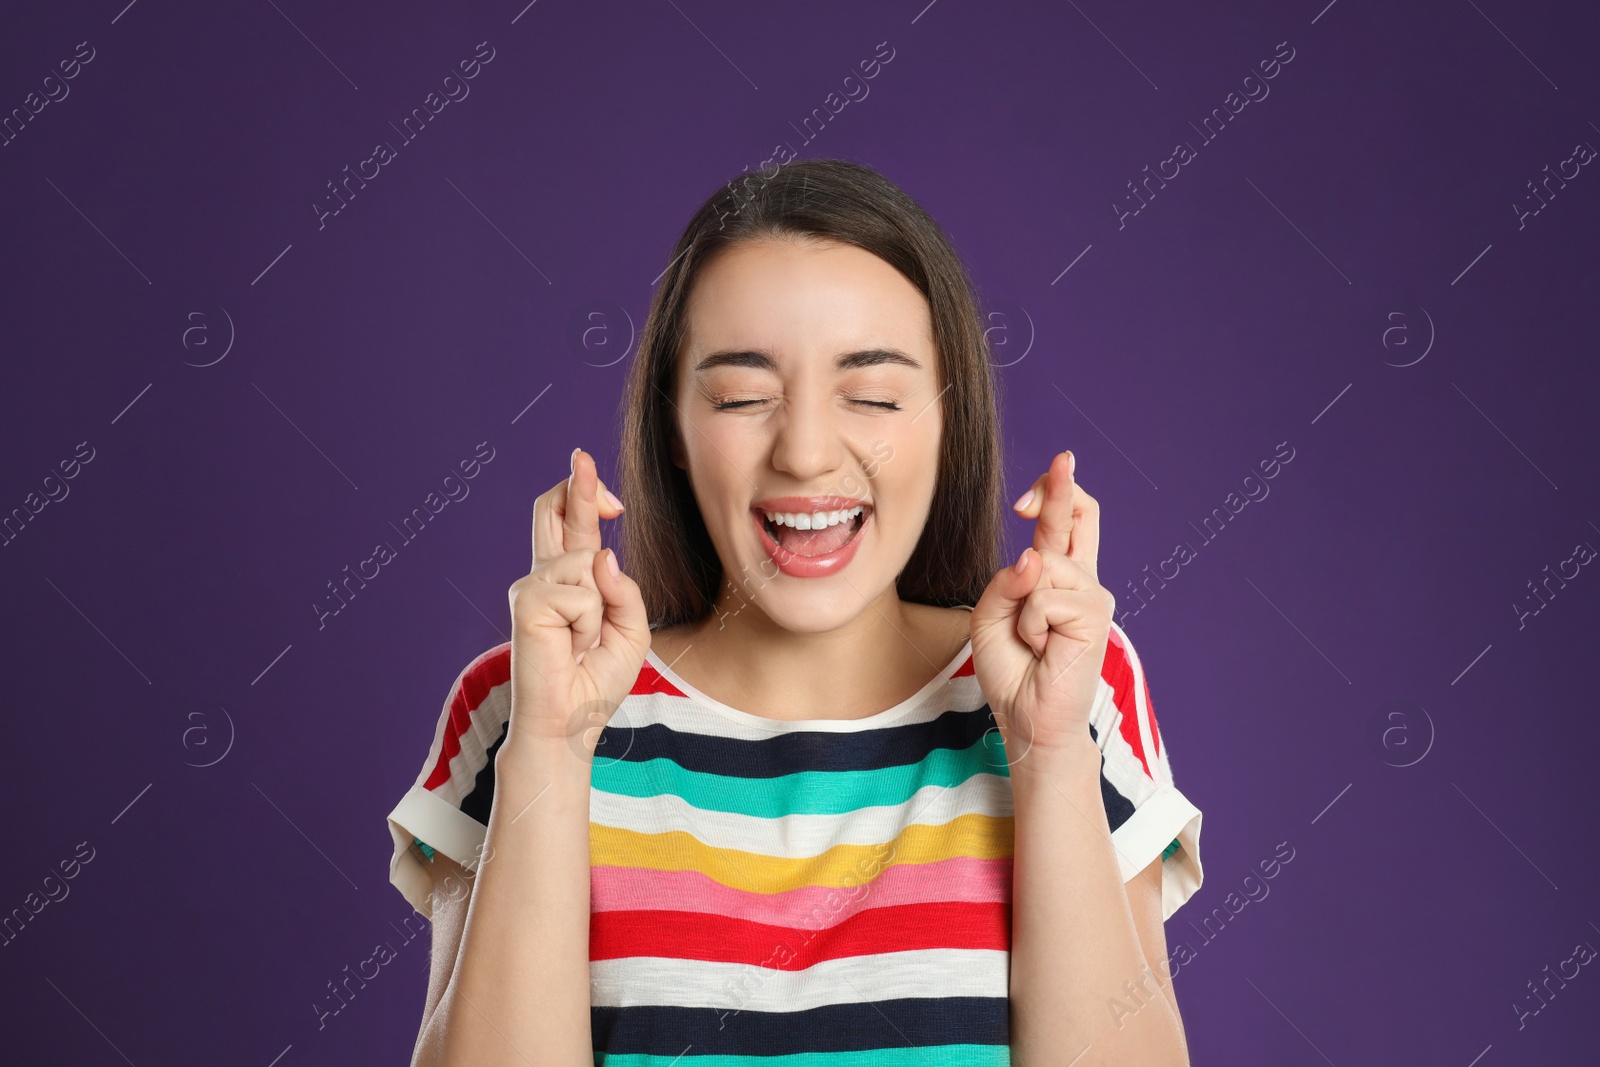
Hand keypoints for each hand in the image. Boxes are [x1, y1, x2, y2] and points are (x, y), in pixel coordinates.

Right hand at [505, 448, 649, 751]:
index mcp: (570, 580)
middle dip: (576, 485)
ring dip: (599, 607)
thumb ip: (625, 590)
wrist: (571, 722)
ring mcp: (532, 586)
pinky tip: (570, 646)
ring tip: (582, 641)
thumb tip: (603, 555)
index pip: (573, 526)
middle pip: (553, 510)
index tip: (583, 462)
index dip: (580, 492)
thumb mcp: (631, 630)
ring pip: (586, 560)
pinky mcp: (526, 602)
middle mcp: (545, 577)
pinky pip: (581, 593)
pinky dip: (588, 622)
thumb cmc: (597, 680)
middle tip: (582, 456)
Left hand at [969, 451, 1112, 760]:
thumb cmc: (1011, 669)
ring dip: (1022, 605)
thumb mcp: (988, 617)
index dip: (1058, 492)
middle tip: (1063, 457)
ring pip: (1044, 565)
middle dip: (1063, 486)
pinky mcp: (1096, 617)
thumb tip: (1034, 557)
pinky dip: (1030, 625)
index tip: (1055, 467)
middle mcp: (1081, 581)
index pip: (1067, 523)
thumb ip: (1004, 582)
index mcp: (1057, 577)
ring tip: (1033, 640)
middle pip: (1080, 516)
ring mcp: (1092, 597)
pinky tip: (1043, 648)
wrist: (1028, 719)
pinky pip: (1045, 598)